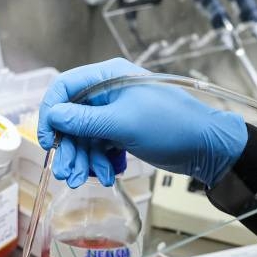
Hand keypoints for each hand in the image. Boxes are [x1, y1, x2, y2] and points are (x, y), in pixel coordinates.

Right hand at [38, 58, 247, 187]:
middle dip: (70, 147)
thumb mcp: (123, 124)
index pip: (65, 88)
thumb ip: (85, 121)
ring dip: (84, 159)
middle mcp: (109, 93)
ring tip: (87, 179)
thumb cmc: (172, 126)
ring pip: (86, 136)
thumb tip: (54, 115)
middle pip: (72, 118)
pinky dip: (101, 162)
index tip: (49, 140)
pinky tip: (108, 174)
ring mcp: (116, 114)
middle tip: (68, 173)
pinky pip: (101, 147)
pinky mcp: (124, 132)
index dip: (51, 113)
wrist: (206, 147)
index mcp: (108, 77)